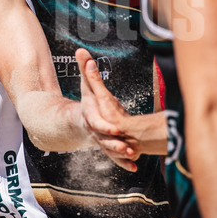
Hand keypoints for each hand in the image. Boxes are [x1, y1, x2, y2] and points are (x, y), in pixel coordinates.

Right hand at [76, 48, 139, 171]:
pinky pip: (117, 158)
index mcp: (92, 118)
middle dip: (116, 145)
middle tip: (128, 148)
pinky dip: (125, 163)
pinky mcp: (111, 149)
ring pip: (112, 152)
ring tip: (133, 157)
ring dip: (122, 157)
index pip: (98, 123)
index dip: (107, 126)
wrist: (86, 125)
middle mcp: (97, 132)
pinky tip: (135, 167)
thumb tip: (81, 50)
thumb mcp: (88, 87)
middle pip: (106, 141)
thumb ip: (86, 71)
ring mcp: (104, 142)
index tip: (116, 128)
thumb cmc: (89, 104)